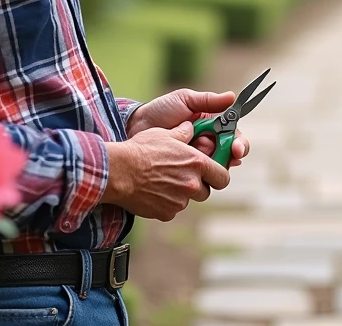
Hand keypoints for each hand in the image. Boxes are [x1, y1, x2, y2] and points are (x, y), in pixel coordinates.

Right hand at [101, 122, 229, 220]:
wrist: (118, 171)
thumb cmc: (141, 149)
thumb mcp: (165, 134)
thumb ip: (183, 133)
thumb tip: (190, 128)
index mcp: (197, 164)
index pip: (222, 177)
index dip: (219, 175)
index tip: (213, 173)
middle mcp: (192, 184)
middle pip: (206, 191)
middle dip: (198, 185)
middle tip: (184, 176)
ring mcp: (179, 201)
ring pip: (187, 200)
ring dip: (181, 194)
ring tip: (163, 181)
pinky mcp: (166, 213)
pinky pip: (172, 209)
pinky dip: (166, 203)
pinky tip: (153, 191)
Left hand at [126, 88, 249, 166]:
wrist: (135, 127)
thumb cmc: (160, 111)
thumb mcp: (185, 100)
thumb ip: (208, 100)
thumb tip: (232, 97)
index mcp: (213, 128)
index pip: (234, 138)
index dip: (239, 145)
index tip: (236, 149)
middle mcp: (208, 146)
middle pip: (228, 158)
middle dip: (226, 157)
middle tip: (216, 154)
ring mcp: (196, 161)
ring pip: (215, 170)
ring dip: (208, 163)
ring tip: (192, 151)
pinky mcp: (184, 174)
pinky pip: (198, 180)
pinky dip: (197, 176)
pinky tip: (190, 170)